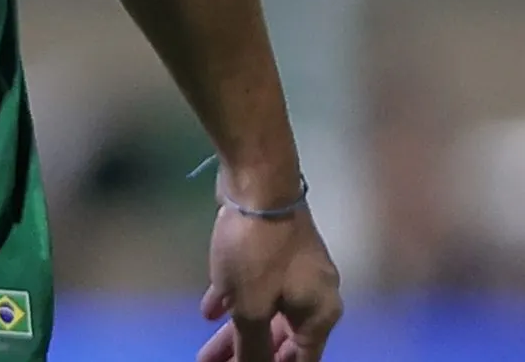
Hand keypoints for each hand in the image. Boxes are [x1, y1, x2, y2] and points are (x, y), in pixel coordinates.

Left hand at [197, 203, 341, 361]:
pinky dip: (236, 299)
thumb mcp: (251, 309)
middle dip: (248, 355)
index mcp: (319, 314)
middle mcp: (315, 294)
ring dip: (236, 332)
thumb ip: (253, 348)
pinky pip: (257, 285)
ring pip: (266, 310)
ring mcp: (295, 268)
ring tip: (205, 352)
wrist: (259, 181)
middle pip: (281, 339)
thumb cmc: (258, 252)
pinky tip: (210, 310)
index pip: (303, 360)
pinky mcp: (274, 248)